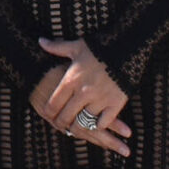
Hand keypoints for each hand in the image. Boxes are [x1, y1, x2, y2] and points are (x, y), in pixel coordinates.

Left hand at [31, 39, 131, 158]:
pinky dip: (98, 126)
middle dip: (62, 123)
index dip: (49, 113)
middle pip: (66, 117)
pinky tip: (95, 123)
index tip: (50, 115)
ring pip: (83, 123)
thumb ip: (57, 48)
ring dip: (78, 126)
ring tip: (76, 126)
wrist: (127, 47)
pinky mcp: (115, 104)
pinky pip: (103, 123)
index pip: (53, 104)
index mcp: (71, 80)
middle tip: (61, 125)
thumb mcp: (76, 47)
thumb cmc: (99, 48)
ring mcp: (100, 99)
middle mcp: (83, 92)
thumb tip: (41, 41)